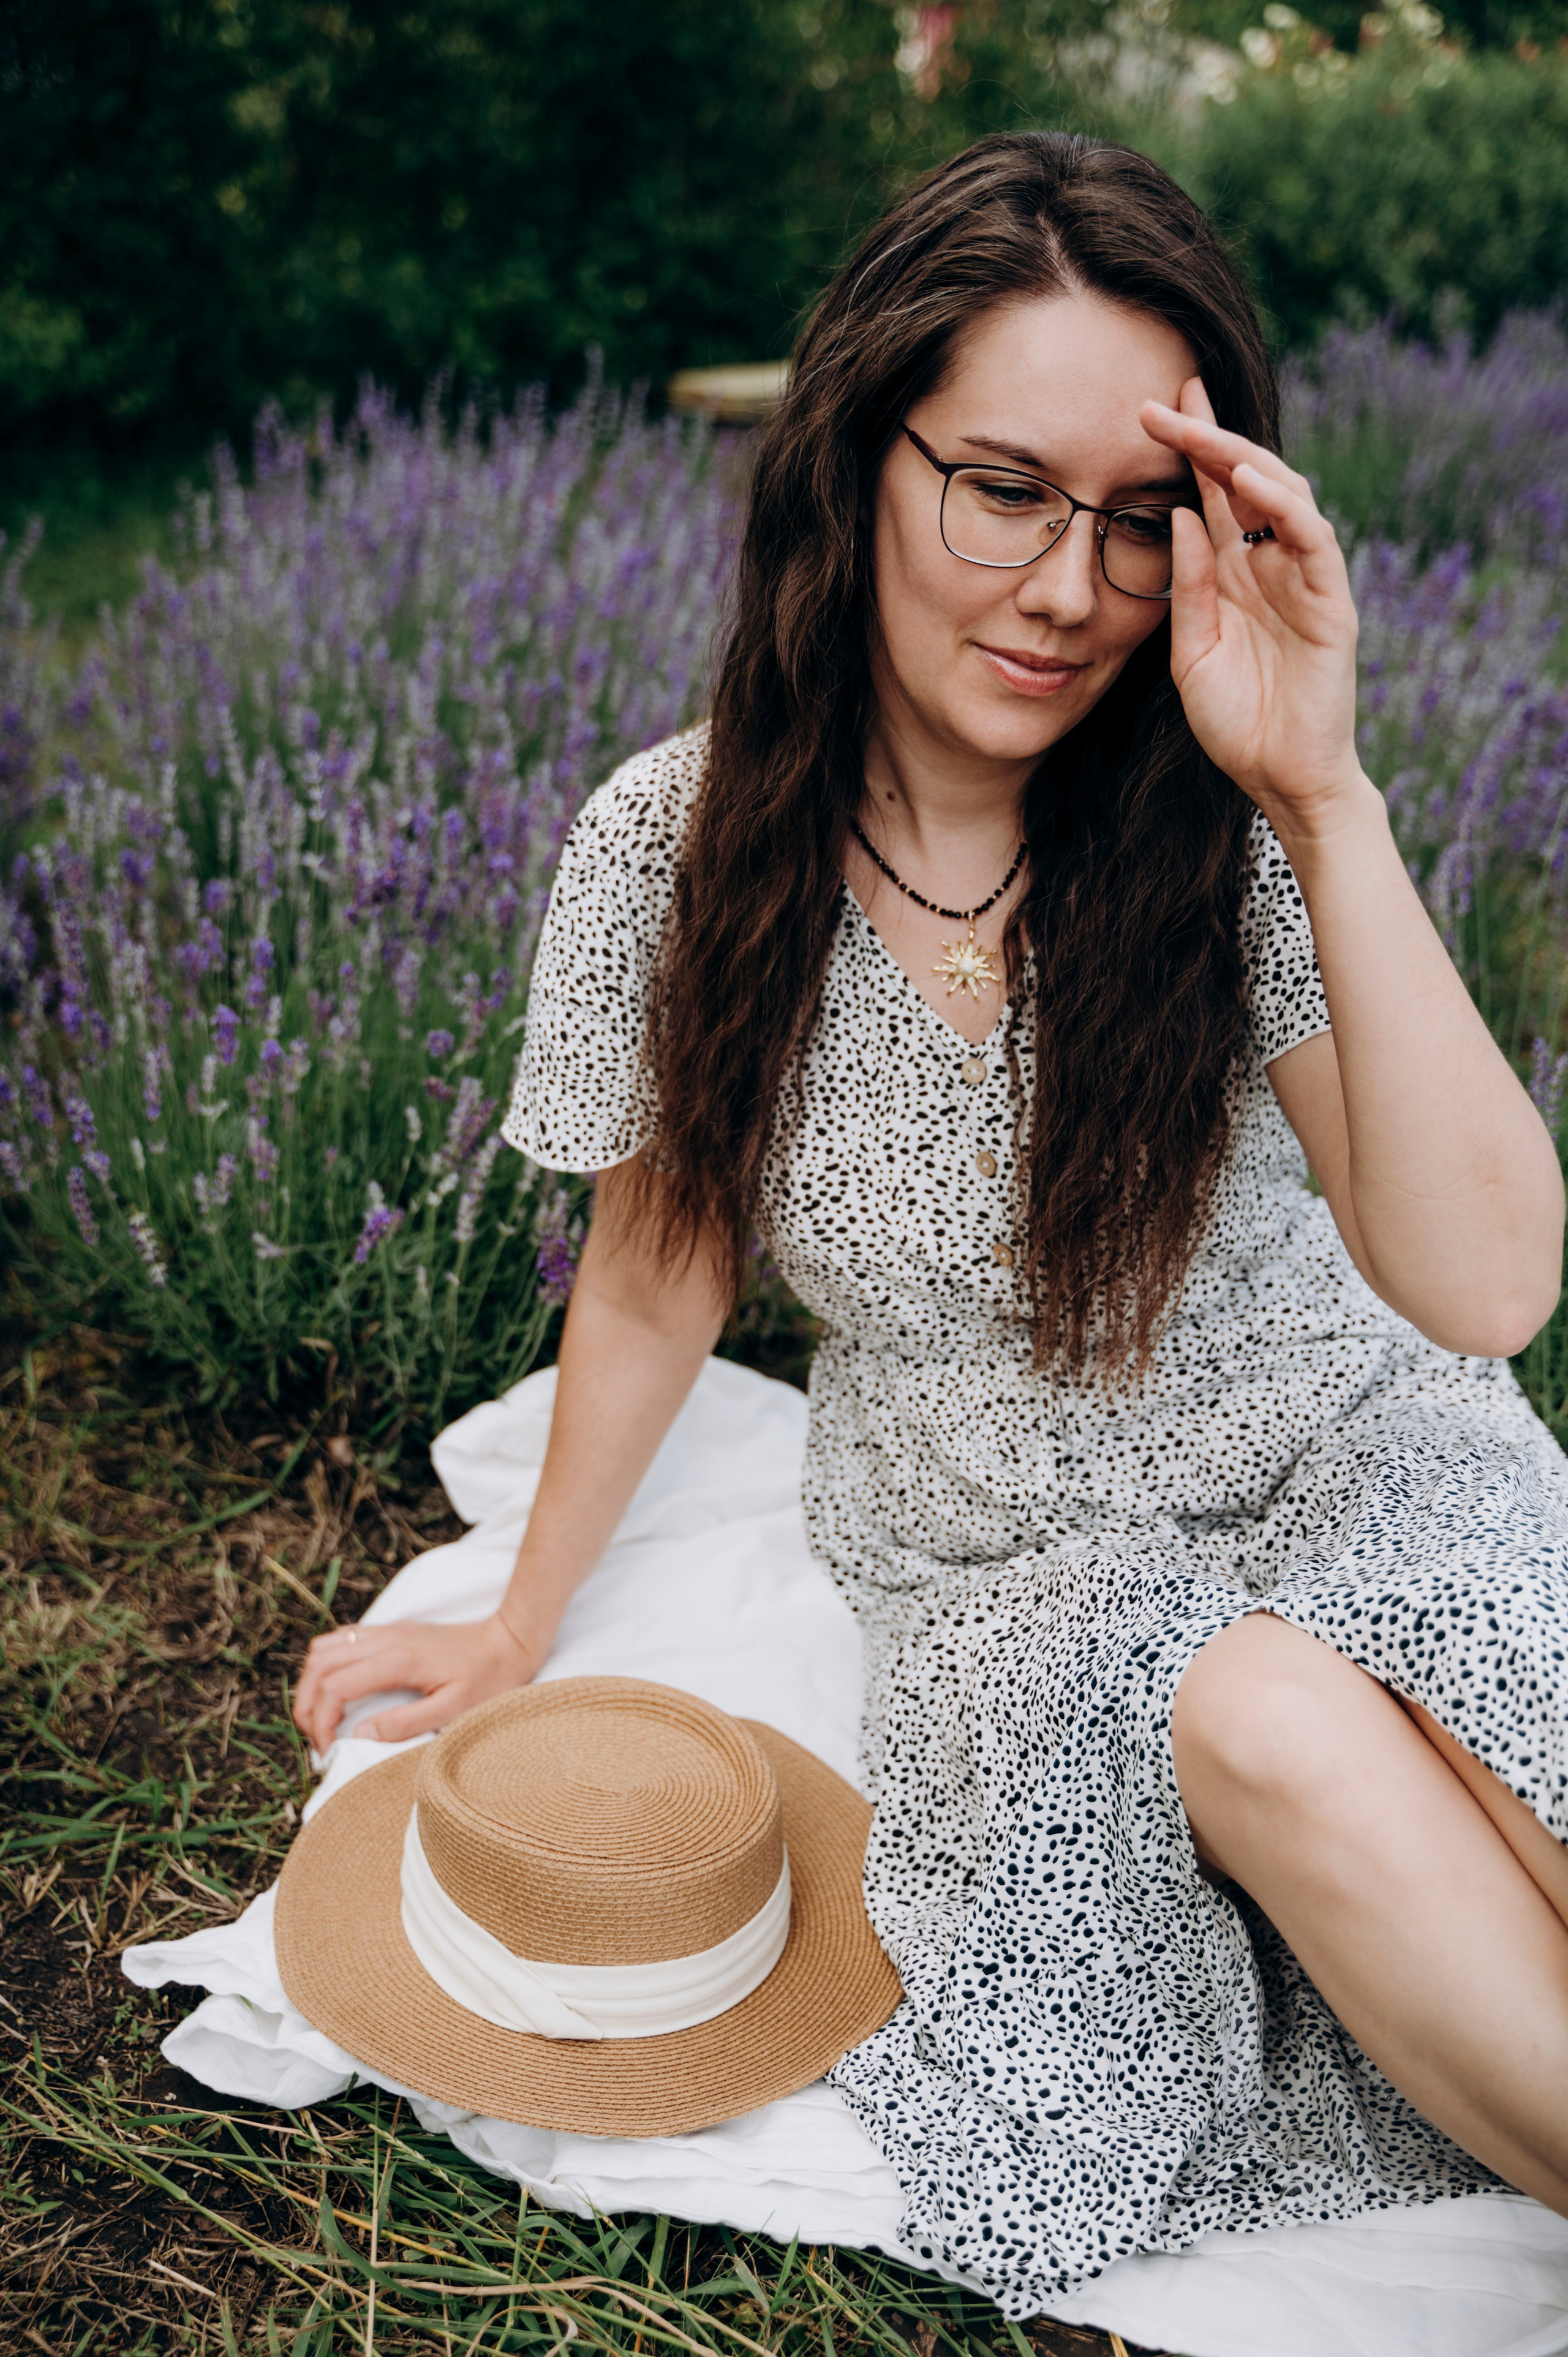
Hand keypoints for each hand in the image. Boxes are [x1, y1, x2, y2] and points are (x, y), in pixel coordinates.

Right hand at [292, 1609, 543, 1753]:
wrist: (509, 1640)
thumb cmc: (489, 1679)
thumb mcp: (454, 1709)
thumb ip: (405, 1723)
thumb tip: (358, 1734)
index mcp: (397, 1660)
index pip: (334, 1687)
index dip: (319, 1721)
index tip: (326, 1750)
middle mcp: (385, 1639)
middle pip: (319, 1665)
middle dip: (306, 1705)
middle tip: (316, 1740)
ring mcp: (387, 1631)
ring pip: (325, 1648)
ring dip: (311, 1683)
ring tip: (320, 1717)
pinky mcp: (392, 1630)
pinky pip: (342, 1640)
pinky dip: (326, 1665)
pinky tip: (337, 1690)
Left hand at [1139, 378, 1366, 831]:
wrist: (1279, 778)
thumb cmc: (1236, 722)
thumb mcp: (1190, 651)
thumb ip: (1186, 587)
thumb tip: (1178, 515)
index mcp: (1234, 575)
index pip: (1213, 496)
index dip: (1188, 450)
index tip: (1150, 410)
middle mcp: (1270, 566)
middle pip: (1246, 481)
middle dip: (1209, 436)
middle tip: (1168, 396)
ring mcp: (1304, 580)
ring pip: (1283, 496)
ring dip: (1244, 458)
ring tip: (1202, 428)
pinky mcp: (1331, 602)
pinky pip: (1312, 538)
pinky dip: (1284, 505)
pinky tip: (1250, 480)